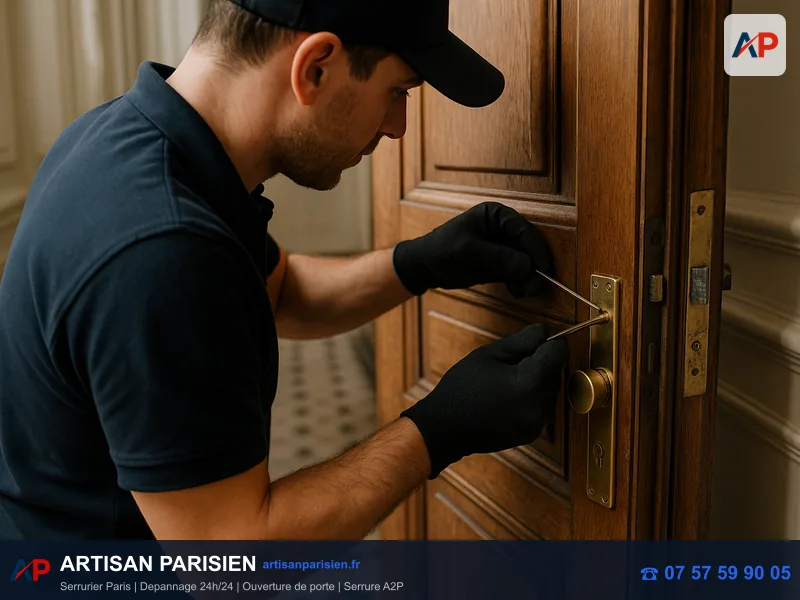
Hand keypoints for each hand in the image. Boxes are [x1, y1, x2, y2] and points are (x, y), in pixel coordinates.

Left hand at [392, 201, 551, 297]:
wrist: (425, 267)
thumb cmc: (442, 251)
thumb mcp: (469, 252)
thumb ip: (498, 257)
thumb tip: (527, 266)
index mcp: (495, 215)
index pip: (524, 230)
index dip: (536, 249)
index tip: (543, 268)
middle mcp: (503, 228)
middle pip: (528, 247)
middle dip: (532, 267)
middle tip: (533, 286)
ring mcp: (503, 246)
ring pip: (525, 262)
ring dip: (527, 277)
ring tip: (522, 291)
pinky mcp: (501, 263)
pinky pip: (517, 272)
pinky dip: (519, 282)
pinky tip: (516, 291)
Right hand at [400, 324, 568, 477]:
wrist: (446, 428)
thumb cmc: (462, 388)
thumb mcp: (488, 355)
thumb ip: (521, 341)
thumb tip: (544, 332)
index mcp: (528, 382)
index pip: (559, 353)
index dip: (550, 342)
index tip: (534, 342)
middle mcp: (539, 405)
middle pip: (555, 371)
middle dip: (539, 363)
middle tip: (508, 365)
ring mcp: (537, 422)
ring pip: (550, 389)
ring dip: (536, 381)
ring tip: (505, 383)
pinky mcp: (532, 433)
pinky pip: (542, 406)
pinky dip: (531, 398)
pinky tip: (506, 398)